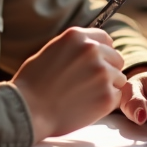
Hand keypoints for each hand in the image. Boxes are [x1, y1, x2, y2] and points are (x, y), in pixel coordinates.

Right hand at [11, 27, 126, 141]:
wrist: (27, 109)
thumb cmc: (32, 84)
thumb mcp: (51, 51)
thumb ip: (74, 48)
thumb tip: (92, 48)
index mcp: (77, 37)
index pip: (105, 39)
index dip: (102, 52)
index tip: (95, 64)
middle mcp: (92, 50)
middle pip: (116, 58)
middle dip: (107, 70)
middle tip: (89, 84)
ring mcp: (102, 73)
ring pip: (119, 79)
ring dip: (108, 87)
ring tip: (85, 96)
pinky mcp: (108, 96)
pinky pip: (118, 97)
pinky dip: (106, 103)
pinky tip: (87, 106)